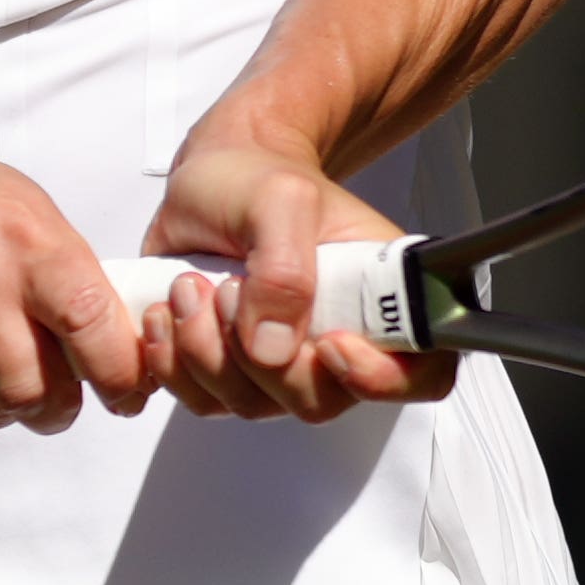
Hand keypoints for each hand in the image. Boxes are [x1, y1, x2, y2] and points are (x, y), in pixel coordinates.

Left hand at [143, 130, 455, 423]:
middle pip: (317, 402)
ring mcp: (282, 366)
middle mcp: (338, 343)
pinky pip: (201, 401)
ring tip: (189, 285)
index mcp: (383, 299)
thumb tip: (272, 349)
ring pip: (250, 405)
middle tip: (228, 288)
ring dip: (205, 350)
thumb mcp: (279, 199)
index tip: (328, 342)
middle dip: (259, 356)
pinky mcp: (227, 373)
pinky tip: (165, 312)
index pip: (420, 375)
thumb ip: (283, 268)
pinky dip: (171, 362)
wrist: (213, 179)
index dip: (380, 379)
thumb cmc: (260, 180)